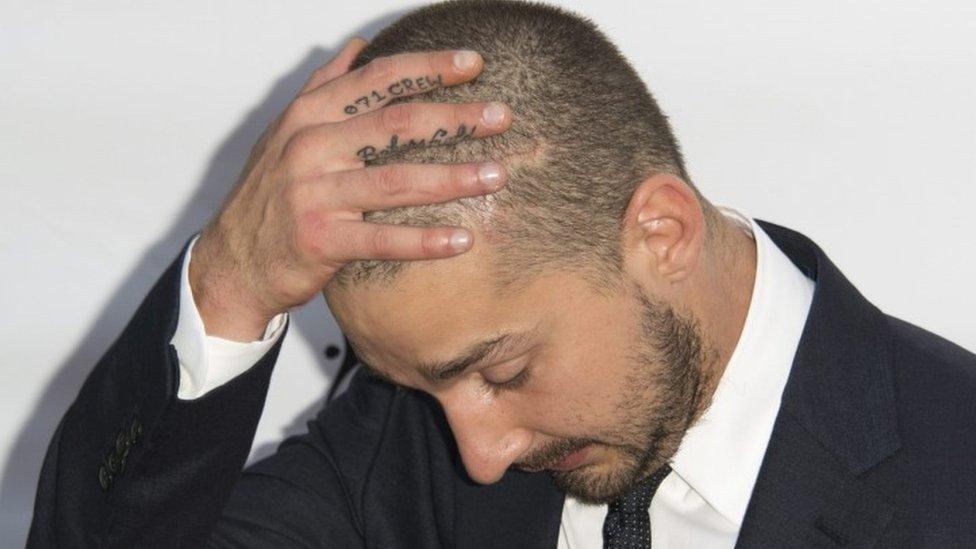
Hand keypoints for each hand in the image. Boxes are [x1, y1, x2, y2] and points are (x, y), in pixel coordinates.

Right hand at [189, 37, 511, 340]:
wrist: (233, 263)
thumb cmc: (269, 195)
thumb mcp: (287, 131)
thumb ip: (325, 85)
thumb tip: (359, 44)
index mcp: (309, 115)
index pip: (377, 80)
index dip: (428, 68)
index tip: (474, 64)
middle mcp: (311, 146)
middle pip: (396, 123)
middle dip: (455, 118)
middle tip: (502, 117)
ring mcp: (314, 193)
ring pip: (396, 179)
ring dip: (453, 177)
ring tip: (497, 175)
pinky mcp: (320, 240)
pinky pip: (383, 239)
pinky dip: (425, 240)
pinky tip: (463, 240)